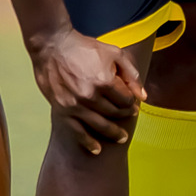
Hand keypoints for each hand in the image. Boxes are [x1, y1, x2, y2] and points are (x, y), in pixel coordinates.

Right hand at [32, 29, 144, 155]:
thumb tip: (143, 96)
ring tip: (122, 137)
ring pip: (99, 124)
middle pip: (114, 112)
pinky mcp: (62, 110)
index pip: (125, 99)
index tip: (132, 102)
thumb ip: (131, 74)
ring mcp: (75, 105)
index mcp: (105, 81)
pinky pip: (77, 131)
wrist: (53, 46)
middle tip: (129, 115)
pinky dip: (87, 142)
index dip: (131, 102)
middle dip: (124, 114)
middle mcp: (90, 96)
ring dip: (113, 132)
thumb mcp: (114, 53)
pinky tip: (97, 149)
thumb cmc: (85, 48)